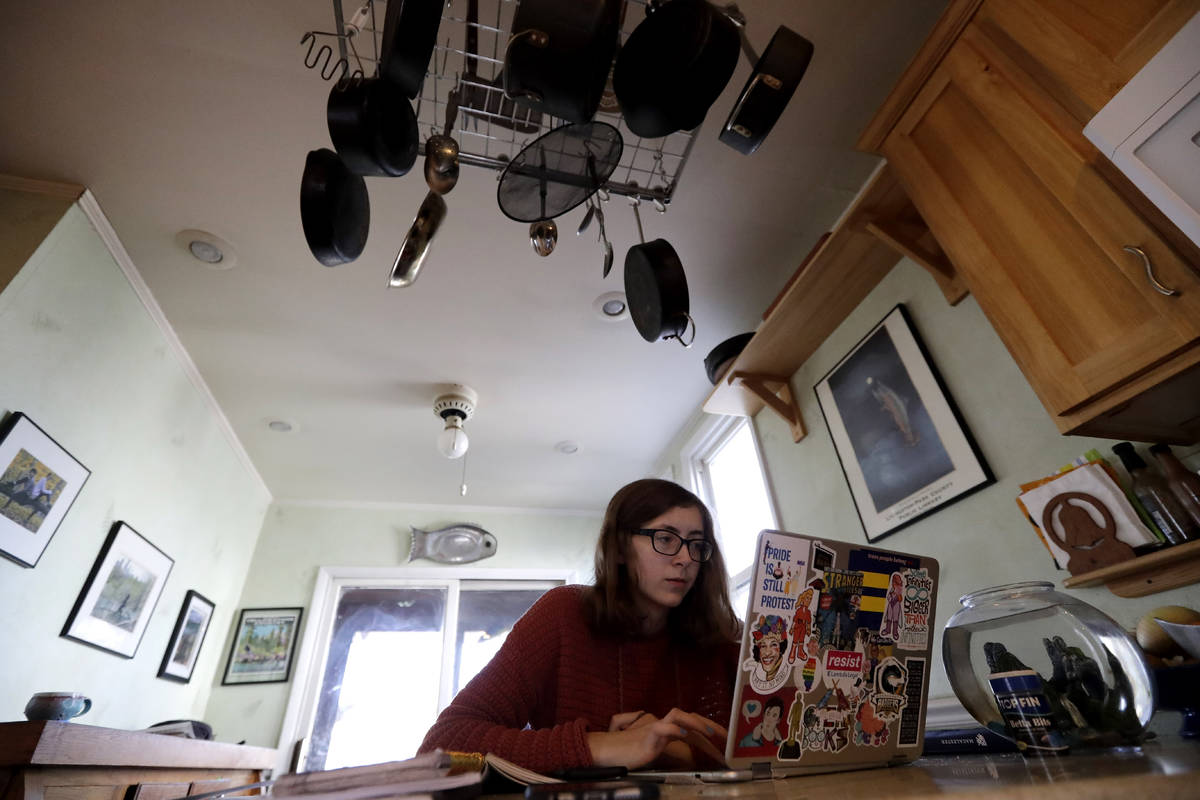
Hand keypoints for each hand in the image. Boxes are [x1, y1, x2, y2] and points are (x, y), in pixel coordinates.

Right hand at [587, 708, 727, 769]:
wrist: (604, 750)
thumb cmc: (624, 751)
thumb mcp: (651, 749)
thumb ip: (665, 745)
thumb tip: (685, 750)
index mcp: (663, 728)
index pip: (688, 722)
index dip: (706, 727)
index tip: (722, 737)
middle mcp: (661, 724)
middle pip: (688, 715)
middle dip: (708, 723)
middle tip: (725, 735)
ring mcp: (654, 729)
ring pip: (677, 715)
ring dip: (695, 722)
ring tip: (709, 732)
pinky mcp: (647, 736)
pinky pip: (663, 728)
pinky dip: (674, 729)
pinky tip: (683, 733)